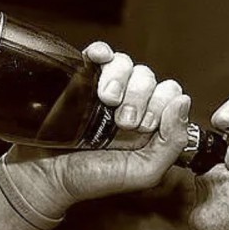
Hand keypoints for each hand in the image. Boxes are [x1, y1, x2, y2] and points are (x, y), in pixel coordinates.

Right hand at [2, 41, 190, 217]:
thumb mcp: (144, 172)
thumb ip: (171, 143)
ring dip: (120, 80)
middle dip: (140, 97)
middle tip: (123, 122)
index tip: (143, 127)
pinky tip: (98, 59)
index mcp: (149, 123)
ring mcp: (105, 89)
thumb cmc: (93, 178)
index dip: (162, 105)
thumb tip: (183, 102)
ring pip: (127, 64)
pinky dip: (101, 51)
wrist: (45, 176)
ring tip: (105, 102)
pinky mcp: (81, 79)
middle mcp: (130, 103)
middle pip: (149, 77)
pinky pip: (98, 53)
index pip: (171, 94)